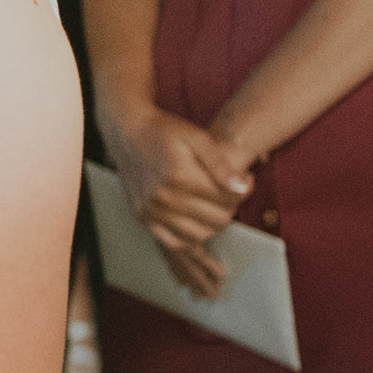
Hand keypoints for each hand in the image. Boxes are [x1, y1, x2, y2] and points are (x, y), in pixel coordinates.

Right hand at [105, 106, 249, 292]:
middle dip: (232, 209)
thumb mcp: (197, 138)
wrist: (126, 131)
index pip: (227, 199)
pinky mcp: (142, 217)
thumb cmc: (165, 131)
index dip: (244, 190)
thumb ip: (222, 164)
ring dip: (214, 226)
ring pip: (198, 236)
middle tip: (232, 194)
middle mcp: (163, 197)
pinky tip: (200, 228)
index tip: (246, 180)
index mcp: (179, 176)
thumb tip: (243, 188)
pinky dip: (192, 240)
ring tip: (217, 208)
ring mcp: (150, 210)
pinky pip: (173, 242)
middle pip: (216, 220)